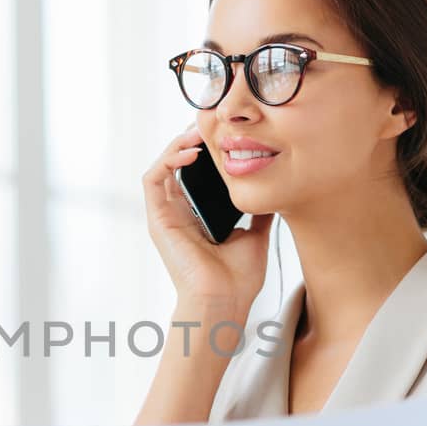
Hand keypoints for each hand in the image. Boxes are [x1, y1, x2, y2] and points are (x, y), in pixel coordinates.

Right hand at [141, 123, 273, 315]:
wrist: (225, 302)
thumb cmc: (238, 281)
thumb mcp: (255, 235)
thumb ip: (257, 212)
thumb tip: (273, 192)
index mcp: (197, 217)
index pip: (194, 173)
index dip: (206, 150)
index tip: (225, 133)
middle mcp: (178, 214)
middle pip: (177, 165)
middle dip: (192, 140)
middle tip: (212, 123)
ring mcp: (165, 216)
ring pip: (162, 166)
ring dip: (178, 144)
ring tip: (200, 131)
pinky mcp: (157, 219)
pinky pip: (153, 179)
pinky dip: (168, 160)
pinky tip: (191, 152)